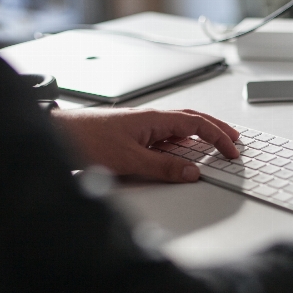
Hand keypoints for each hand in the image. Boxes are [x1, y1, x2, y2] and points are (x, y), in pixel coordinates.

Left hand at [51, 107, 239, 182]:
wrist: (58, 135)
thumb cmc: (87, 140)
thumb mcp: (130, 160)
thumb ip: (163, 167)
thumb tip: (192, 173)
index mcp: (155, 119)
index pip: (198, 124)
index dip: (219, 137)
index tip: (232, 151)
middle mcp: (152, 120)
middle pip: (193, 120)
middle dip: (216, 130)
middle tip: (234, 140)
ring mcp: (144, 128)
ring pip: (180, 129)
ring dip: (200, 136)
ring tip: (215, 146)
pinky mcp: (135, 137)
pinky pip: (166, 139)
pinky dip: (182, 145)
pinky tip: (183, 153)